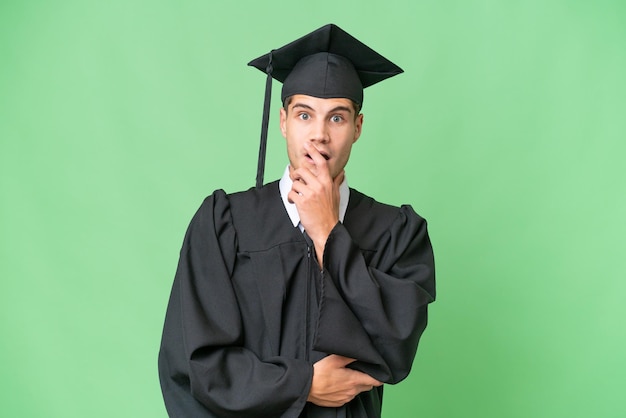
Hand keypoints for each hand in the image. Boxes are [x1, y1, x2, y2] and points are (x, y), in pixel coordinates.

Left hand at [288, 143, 343, 264]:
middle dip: (297, 174)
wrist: (327, 229)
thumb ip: (336, 182)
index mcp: (328, 183)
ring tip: (296, 194)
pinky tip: (293, 201)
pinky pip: (291, 193)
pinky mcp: (302, 201)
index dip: (314, 152)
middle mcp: (319, 186)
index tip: (308, 146)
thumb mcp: (336, 195)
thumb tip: (341, 172)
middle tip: (297, 179)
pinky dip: (290, 197)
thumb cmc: (330, 213)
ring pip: (295, 182)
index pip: (321, 163)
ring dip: (294, 188)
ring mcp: (310, 193)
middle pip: (303, 170)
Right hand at [307, 354, 381, 406]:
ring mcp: (346, 398)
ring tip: (347, 377)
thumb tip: (360, 353)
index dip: (379, 377)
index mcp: (354, 380)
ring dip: (356, 385)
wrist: (307, 387)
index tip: (380, 373)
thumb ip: (350, 356)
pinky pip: (349, 396)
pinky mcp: (340, 402)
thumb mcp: (335, 359)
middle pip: (367, 386)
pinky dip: (348, 391)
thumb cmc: (320, 373)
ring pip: (358, 391)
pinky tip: (340, 384)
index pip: (375, 381)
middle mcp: (353, 391)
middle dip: (367, 379)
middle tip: (361, 371)